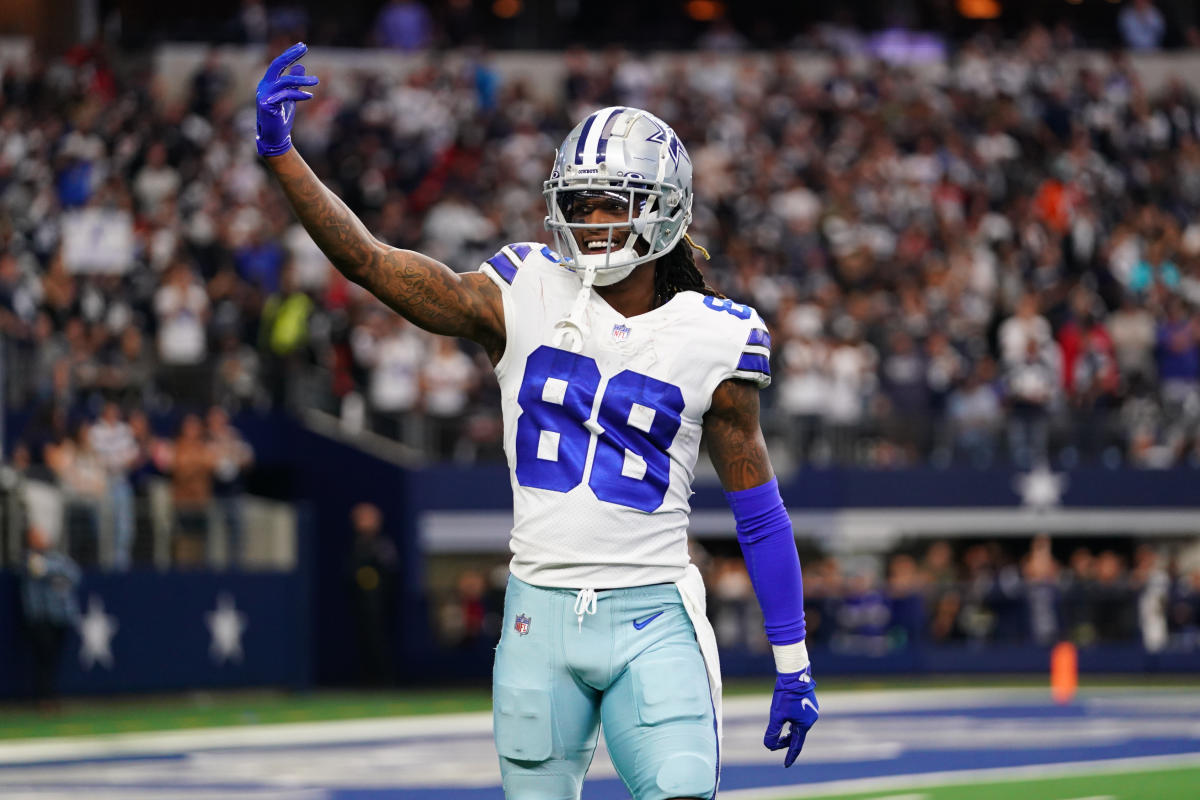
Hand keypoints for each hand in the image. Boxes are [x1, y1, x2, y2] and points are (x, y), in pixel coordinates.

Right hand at [256, 42, 318, 157]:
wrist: (275, 137)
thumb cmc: (282, 117)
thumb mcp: (290, 97)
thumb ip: (294, 83)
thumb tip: (300, 66)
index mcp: (268, 83)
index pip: (278, 64)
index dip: (290, 54)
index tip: (303, 46)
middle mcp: (264, 86)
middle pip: (276, 65)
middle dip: (290, 55)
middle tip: (305, 47)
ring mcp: (264, 95)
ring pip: (284, 81)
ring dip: (302, 80)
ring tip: (316, 81)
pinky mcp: (267, 105)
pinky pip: (285, 96)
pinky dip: (298, 94)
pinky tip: (309, 96)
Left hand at [763, 664, 818, 766]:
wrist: (794, 675)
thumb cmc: (786, 695)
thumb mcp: (777, 715)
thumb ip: (773, 732)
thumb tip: (768, 746)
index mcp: (805, 725)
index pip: (796, 746)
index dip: (790, 756)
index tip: (785, 765)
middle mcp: (811, 719)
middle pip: (797, 736)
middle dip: (786, 742)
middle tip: (775, 746)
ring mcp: (812, 711)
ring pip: (799, 726)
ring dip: (790, 732)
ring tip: (782, 736)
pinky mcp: (809, 703)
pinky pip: (801, 717)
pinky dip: (793, 722)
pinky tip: (788, 719)